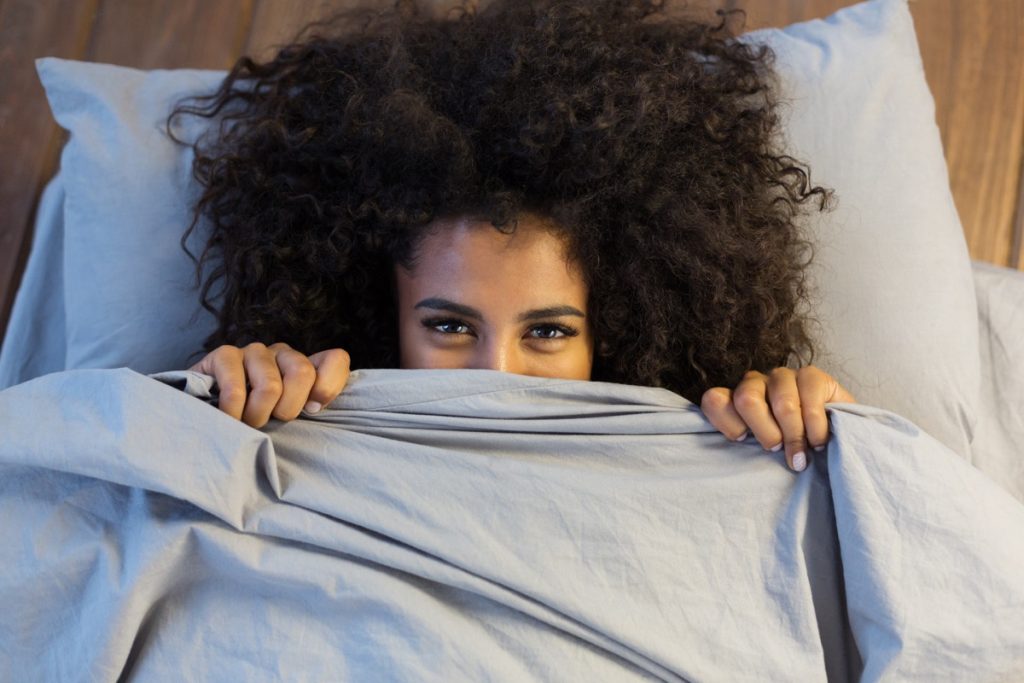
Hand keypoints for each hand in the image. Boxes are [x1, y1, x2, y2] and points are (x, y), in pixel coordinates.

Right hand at [188, 342, 350, 427]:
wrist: (206, 417)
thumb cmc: (256, 422)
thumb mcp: (289, 419)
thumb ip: (310, 409)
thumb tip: (315, 405)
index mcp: (305, 365)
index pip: (336, 359)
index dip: (328, 387)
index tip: (312, 411)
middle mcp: (282, 353)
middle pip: (302, 373)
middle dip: (288, 409)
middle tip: (272, 422)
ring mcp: (253, 351)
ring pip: (270, 386)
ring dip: (257, 416)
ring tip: (247, 423)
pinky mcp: (223, 355)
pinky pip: (235, 389)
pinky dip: (233, 413)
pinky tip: (228, 418)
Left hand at [700, 366, 855, 471]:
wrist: (835, 436)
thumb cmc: (789, 448)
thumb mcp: (763, 451)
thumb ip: (745, 448)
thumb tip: (729, 462)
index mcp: (735, 400)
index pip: (714, 401)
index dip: (728, 423)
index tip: (743, 442)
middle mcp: (755, 383)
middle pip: (747, 399)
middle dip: (765, 432)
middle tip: (776, 449)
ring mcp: (782, 376)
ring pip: (782, 404)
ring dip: (794, 436)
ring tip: (801, 456)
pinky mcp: (811, 376)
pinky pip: (810, 402)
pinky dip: (815, 429)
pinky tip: (819, 442)